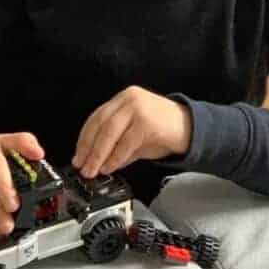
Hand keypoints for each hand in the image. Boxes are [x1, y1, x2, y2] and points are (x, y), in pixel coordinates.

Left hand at [72, 86, 190, 177]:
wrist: (191, 128)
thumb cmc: (163, 131)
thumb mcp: (134, 137)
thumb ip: (115, 146)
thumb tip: (95, 162)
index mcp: (122, 99)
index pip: (96, 118)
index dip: (83, 139)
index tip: (77, 157)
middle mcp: (128, 99)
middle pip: (99, 124)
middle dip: (88, 148)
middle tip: (82, 167)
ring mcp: (138, 107)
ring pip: (109, 132)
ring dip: (99, 155)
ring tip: (93, 170)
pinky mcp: (147, 121)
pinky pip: (125, 142)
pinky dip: (115, 157)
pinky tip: (110, 167)